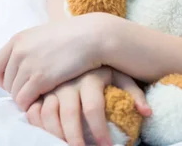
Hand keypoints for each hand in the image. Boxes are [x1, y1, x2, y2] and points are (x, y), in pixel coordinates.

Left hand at [0, 13, 117, 110]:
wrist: (95, 36)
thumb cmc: (77, 35)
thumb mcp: (46, 34)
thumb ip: (31, 46)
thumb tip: (26, 62)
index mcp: (19, 39)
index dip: (4, 79)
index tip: (18, 82)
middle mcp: (19, 51)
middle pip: (6, 82)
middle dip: (18, 89)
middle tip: (35, 92)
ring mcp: (28, 65)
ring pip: (15, 93)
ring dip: (26, 98)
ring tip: (42, 96)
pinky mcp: (40, 78)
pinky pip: (24, 100)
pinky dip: (31, 104)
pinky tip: (44, 100)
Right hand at [26, 67, 151, 145]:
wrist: (85, 45)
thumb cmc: (106, 68)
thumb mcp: (122, 76)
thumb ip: (135, 94)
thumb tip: (148, 113)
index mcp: (91, 78)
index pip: (94, 108)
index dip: (99, 130)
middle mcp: (69, 81)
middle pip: (69, 115)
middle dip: (75, 138)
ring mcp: (52, 85)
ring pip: (48, 114)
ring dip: (55, 135)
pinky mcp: (40, 89)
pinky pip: (33, 110)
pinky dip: (38, 125)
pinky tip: (49, 134)